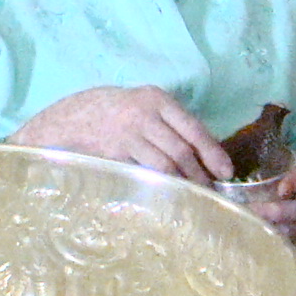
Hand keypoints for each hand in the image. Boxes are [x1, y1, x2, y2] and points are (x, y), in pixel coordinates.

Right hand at [11, 86, 229, 182]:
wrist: (69, 118)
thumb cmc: (113, 113)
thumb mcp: (142, 105)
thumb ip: (168, 122)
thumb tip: (203, 153)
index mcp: (156, 99)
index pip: (194, 128)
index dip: (213, 152)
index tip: (225, 171)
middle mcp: (144, 114)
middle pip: (182, 150)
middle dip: (199, 175)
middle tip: (210, 191)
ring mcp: (128, 135)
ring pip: (166, 166)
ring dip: (183, 184)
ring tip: (193, 197)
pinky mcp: (114, 154)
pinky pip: (144, 174)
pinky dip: (160, 187)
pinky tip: (168, 195)